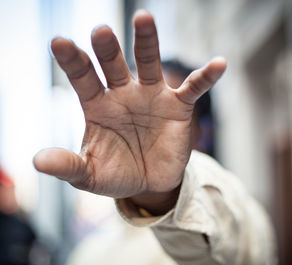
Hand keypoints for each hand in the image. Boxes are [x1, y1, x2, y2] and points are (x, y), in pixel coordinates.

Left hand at [34, 10, 225, 211]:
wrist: (149, 184)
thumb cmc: (117, 174)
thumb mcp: (89, 175)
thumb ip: (68, 166)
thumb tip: (37, 161)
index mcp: (99, 106)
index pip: (83, 78)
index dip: (73, 61)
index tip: (60, 42)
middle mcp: (124, 94)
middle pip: (114, 65)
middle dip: (108, 49)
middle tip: (100, 32)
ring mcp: (153, 97)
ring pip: (150, 64)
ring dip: (147, 42)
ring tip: (143, 18)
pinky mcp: (178, 107)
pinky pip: (193, 88)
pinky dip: (205, 77)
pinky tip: (218, 64)